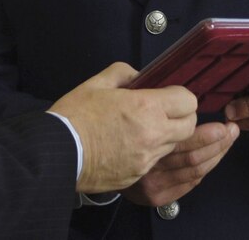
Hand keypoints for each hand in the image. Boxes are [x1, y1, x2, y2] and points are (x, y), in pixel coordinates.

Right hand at [49, 62, 198, 193]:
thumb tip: (137, 76)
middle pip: (190, 127)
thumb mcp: (96, 83)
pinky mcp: (138, 176)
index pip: (188, 101)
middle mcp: (153, 135)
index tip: (170, 95)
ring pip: (174, 146)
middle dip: (183, 117)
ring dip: (167, 135)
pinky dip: (150, 152)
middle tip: (166, 111)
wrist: (59, 153)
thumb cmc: (75, 116)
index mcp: (146, 107)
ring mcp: (147, 158)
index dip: (181, 96)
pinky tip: (130, 145)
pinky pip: (155, 162)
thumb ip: (123, 73)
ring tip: (144, 128)